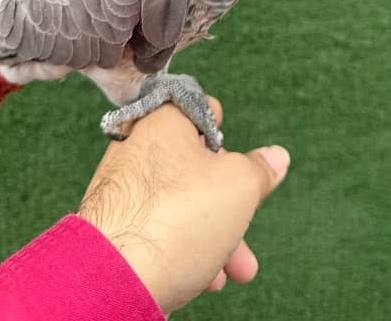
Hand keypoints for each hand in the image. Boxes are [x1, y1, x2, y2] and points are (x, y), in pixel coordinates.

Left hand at [77, 97, 289, 314]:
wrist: (114, 275)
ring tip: (234, 272)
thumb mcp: (239, 186)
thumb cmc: (178, 217)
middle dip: (230, 206)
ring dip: (214, 236)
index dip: (222, 129)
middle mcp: (139, 148)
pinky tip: (202, 279)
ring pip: (181, 205)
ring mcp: (123, 189)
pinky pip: (158, 230)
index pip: (200, 110)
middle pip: (196, 169)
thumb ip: (260, 169)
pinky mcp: (113, 226)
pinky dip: (183, 249)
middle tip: (246, 235)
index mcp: (166, 122)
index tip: (235, 155)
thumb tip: (276, 157)